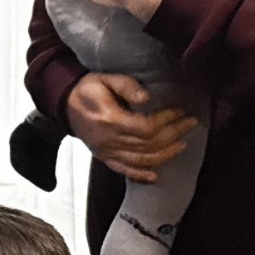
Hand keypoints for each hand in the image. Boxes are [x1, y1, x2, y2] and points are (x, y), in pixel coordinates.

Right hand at [65, 72, 194, 183]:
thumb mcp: (105, 79)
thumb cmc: (87, 89)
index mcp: (110, 120)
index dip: (167, 121)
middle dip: (173, 135)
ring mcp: (106, 152)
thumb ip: (127, 86)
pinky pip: (124, 171)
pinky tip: (156, 176)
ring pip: (140, 161)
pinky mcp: (104, 158)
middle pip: (148, 145)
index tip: (181, 111)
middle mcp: (108, 140)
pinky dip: (140, 175)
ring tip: (181, 144)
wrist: (64, 104)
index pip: (146, 127)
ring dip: (164, 155)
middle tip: (190, 124)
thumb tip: (148, 97)